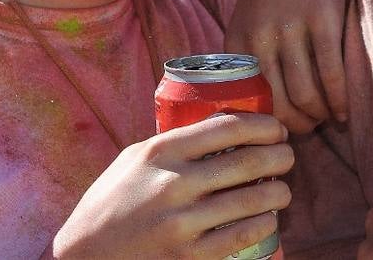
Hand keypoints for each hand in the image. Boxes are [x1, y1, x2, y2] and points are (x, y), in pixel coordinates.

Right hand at [52, 113, 292, 259]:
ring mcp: (182, 223)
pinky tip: (268, 219)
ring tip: (282, 190)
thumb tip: (224, 125)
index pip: (227, 127)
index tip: (276, 128)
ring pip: (253, 199)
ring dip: (279, 192)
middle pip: (248, 160)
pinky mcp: (188, 256)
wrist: (85, 256)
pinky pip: (242, 235)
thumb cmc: (111, 201)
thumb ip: (174, 143)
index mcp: (161, 152)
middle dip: (280, 156)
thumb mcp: (135, 159)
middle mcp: (174, 184)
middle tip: (287, 157)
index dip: (263, 125)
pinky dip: (264, 224)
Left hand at [227, 0, 372, 133]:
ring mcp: (289, 31)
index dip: (267, 123)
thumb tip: (266, 100)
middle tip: (312, 128)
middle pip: (279, 105)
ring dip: (321, 115)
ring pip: (306, 96)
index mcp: (235, 40)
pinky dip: (338, 100)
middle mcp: (258, 39)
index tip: (283, 129)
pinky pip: (330, 76)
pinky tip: (343, 108)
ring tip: (329, 117)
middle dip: (297, 125)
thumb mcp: (251, 11)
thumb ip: (252, 52)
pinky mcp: (321, 20)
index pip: (247, 102)